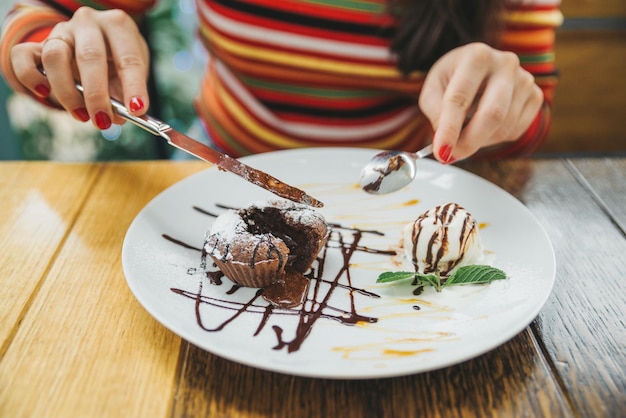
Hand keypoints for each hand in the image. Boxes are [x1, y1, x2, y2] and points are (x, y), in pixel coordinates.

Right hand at [9, 7, 149, 128]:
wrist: (94, 42)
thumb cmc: (116, 59)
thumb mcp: (128, 72)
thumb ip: (124, 92)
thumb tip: (117, 117)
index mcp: (118, 26)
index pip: (128, 57)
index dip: (134, 86)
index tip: (137, 110)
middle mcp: (88, 23)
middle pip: (90, 56)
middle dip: (97, 94)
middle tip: (103, 121)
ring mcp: (61, 31)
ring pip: (55, 57)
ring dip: (67, 92)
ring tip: (82, 116)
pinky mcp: (38, 43)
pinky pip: (22, 56)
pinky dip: (30, 77)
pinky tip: (44, 92)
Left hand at [419, 42, 542, 162]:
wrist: (478, 67)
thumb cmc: (453, 77)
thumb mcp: (433, 88)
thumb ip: (435, 112)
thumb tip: (445, 141)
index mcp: (476, 57)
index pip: (460, 98)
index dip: (449, 129)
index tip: (441, 152)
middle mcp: (505, 64)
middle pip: (492, 114)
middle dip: (469, 142)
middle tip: (451, 156)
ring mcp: (525, 80)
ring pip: (503, 127)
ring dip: (479, 141)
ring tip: (466, 131)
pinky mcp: (535, 97)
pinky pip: (514, 131)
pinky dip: (494, 138)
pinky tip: (484, 126)